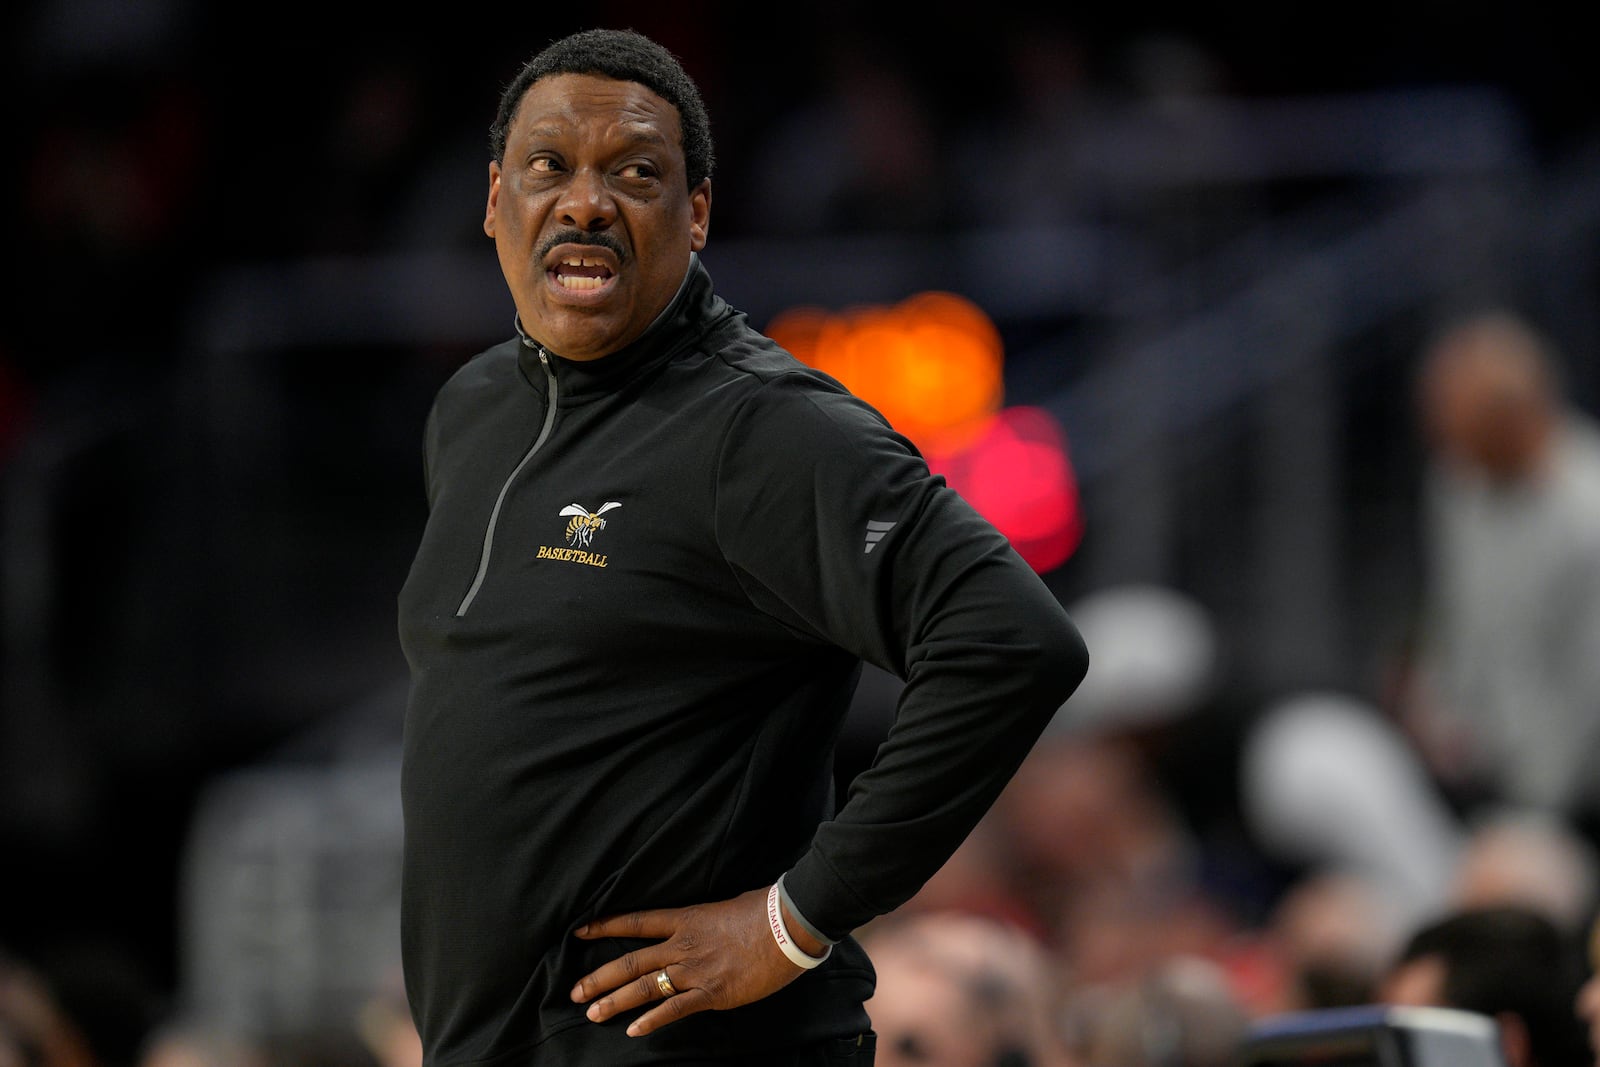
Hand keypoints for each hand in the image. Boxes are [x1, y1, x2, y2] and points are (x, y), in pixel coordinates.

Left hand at [570, 885, 816, 1036]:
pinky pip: (675, 1009)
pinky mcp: (712, 992)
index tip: (580, 932)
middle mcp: (683, 945)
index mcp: (686, 919)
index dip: (606, 926)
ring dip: (616, 1001)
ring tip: (591, 1013)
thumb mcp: (729, 905)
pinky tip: (633, 1030)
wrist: (789, 924)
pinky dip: (652, 1020)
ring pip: (645, 986)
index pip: (637, 922)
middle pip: (632, 961)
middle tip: (575, 992)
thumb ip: (710, 920)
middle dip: (600, 977)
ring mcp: (695, 970)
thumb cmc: (766, 909)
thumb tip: (709, 923)